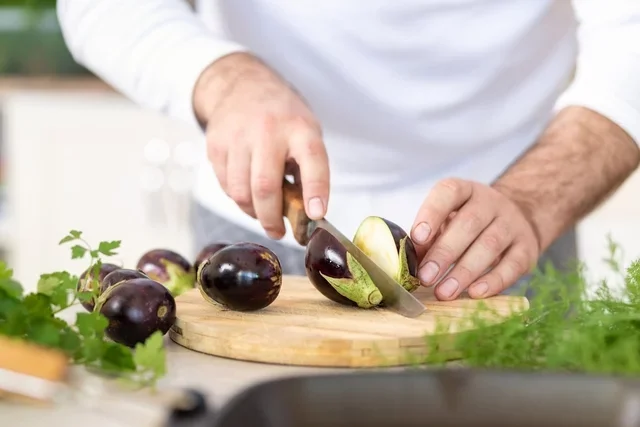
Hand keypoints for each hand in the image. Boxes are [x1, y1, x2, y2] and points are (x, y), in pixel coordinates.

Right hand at [193, 52, 329, 238]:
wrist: (243, 85)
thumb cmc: (283, 118)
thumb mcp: (306, 133)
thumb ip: (307, 170)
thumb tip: (307, 215)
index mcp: (300, 128)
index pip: (312, 161)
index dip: (315, 191)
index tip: (317, 215)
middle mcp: (268, 130)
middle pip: (265, 187)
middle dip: (272, 219)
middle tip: (279, 232)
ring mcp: (237, 136)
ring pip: (240, 192)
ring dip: (253, 212)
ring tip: (263, 214)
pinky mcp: (215, 144)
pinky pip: (225, 185)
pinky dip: (238, 198)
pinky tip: (247, 193)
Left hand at [409, 179, 539, 299]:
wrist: (514, 220)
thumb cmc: (468, 223)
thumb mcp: (447, 220)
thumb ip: (430, 236)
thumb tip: (413, 261)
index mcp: (465, 191)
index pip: (449, 192)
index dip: (432, 213)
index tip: (417, 238)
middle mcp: (490, 203)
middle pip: (468, 224)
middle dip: (444, 253)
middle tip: (426, 277)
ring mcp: (512, 224)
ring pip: (490, 245)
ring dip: (464, 272)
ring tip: (444, 292)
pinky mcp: (527, 248)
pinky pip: (512, 265)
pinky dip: (493, 281)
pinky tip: (475, 293)